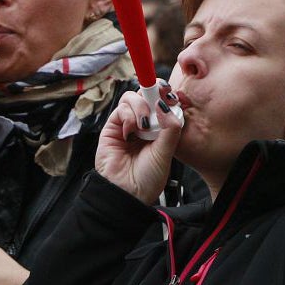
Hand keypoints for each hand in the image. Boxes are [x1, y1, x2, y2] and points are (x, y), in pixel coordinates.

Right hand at [94, 87, 183, 203]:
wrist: (128, 193)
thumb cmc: (148, 178)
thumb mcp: (166, 152)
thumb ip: (170, 128)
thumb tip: (165, 104)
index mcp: (160, 128)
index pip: (163, 102)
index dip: (166, 94)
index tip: (171, 93)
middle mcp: (144, 124)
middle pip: (147, 95)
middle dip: (154, 92)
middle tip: (160, 96)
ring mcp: (128, 124)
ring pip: (133, 98)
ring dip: (140, 106)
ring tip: (144, 124)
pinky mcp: (112, 128)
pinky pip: (120, 109)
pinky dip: (128, 116)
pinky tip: (130, 131)